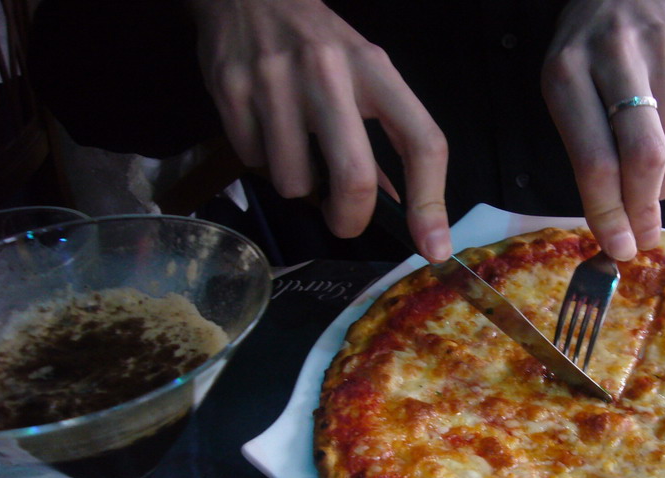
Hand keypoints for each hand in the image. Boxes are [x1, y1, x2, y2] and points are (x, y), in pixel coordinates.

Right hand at [188, 0, 451, 261]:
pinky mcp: (231, 90)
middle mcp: (328, 70)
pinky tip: (266, 129)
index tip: (433, 246)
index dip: (431, 203)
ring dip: (299, 185)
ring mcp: (275, 80)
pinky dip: (264, 163)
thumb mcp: (365, 74)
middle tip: (345, 220)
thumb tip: (401, 207)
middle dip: (351, 219)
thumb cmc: (319, 43)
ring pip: (295, 183)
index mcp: (374, 68)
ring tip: (296, 149)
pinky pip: (255, 164)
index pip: (422, 142)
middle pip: (355, 179)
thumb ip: (385, 136)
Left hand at [542, 0, 664, 259]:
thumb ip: (585, 151)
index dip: (609, 214)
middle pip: (646, 158)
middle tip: (643, 238)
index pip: (595, 162)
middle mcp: (616, 56)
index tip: (619, 248)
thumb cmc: (582, 54)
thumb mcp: (562, 91)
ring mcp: (663, 49)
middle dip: (645, 210)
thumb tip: (616, 226)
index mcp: (566, 73)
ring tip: (650, 194)